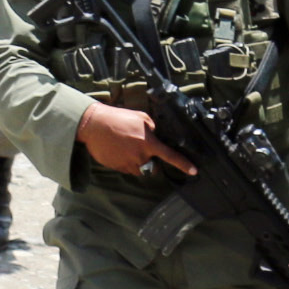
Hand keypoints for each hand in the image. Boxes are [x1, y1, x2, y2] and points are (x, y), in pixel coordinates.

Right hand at [77, 99, 195, 178]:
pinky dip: (126, 161)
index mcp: (148, 142)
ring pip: (140, 169)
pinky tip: (118, 149)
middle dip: (150, 159)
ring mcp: (128, 164)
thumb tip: (156, 135)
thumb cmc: (117, 118)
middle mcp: (140, 156)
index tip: (194, 171)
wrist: (94, 125)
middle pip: (153, 165)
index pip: (170, 156)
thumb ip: (152, 127)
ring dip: (138, 161)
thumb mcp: (140, 117)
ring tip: (126, 147)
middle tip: (139, 147)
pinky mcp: (118, 168)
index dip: (184, 164)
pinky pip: (128, 169)